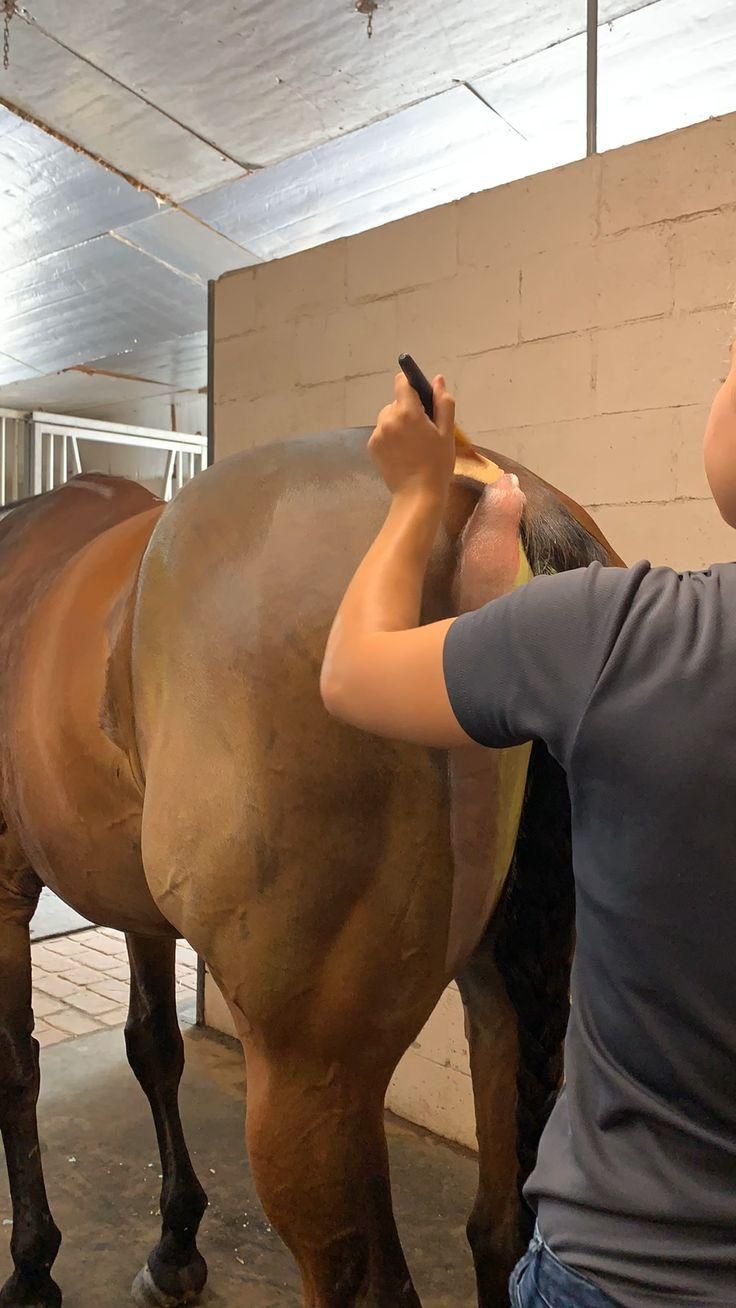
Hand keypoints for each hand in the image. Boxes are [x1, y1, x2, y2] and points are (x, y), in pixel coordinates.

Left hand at [368, 373, 455, 501]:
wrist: (418, 495)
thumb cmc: (437, 464)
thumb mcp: (447, 432)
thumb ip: (443, 403)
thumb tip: (437, 380)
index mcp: (407, 411)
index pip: (402, 382)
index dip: (411, 384)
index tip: (421, 395)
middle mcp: (388, 419)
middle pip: (396, 402)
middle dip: (408, 409)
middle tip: (423, 430)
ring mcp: (377, 433)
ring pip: (388, 417)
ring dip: (398, 423)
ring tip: (412, 444)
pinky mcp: (372, 446)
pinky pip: (382, 432)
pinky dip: (391, 437)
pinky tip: (403, 452)